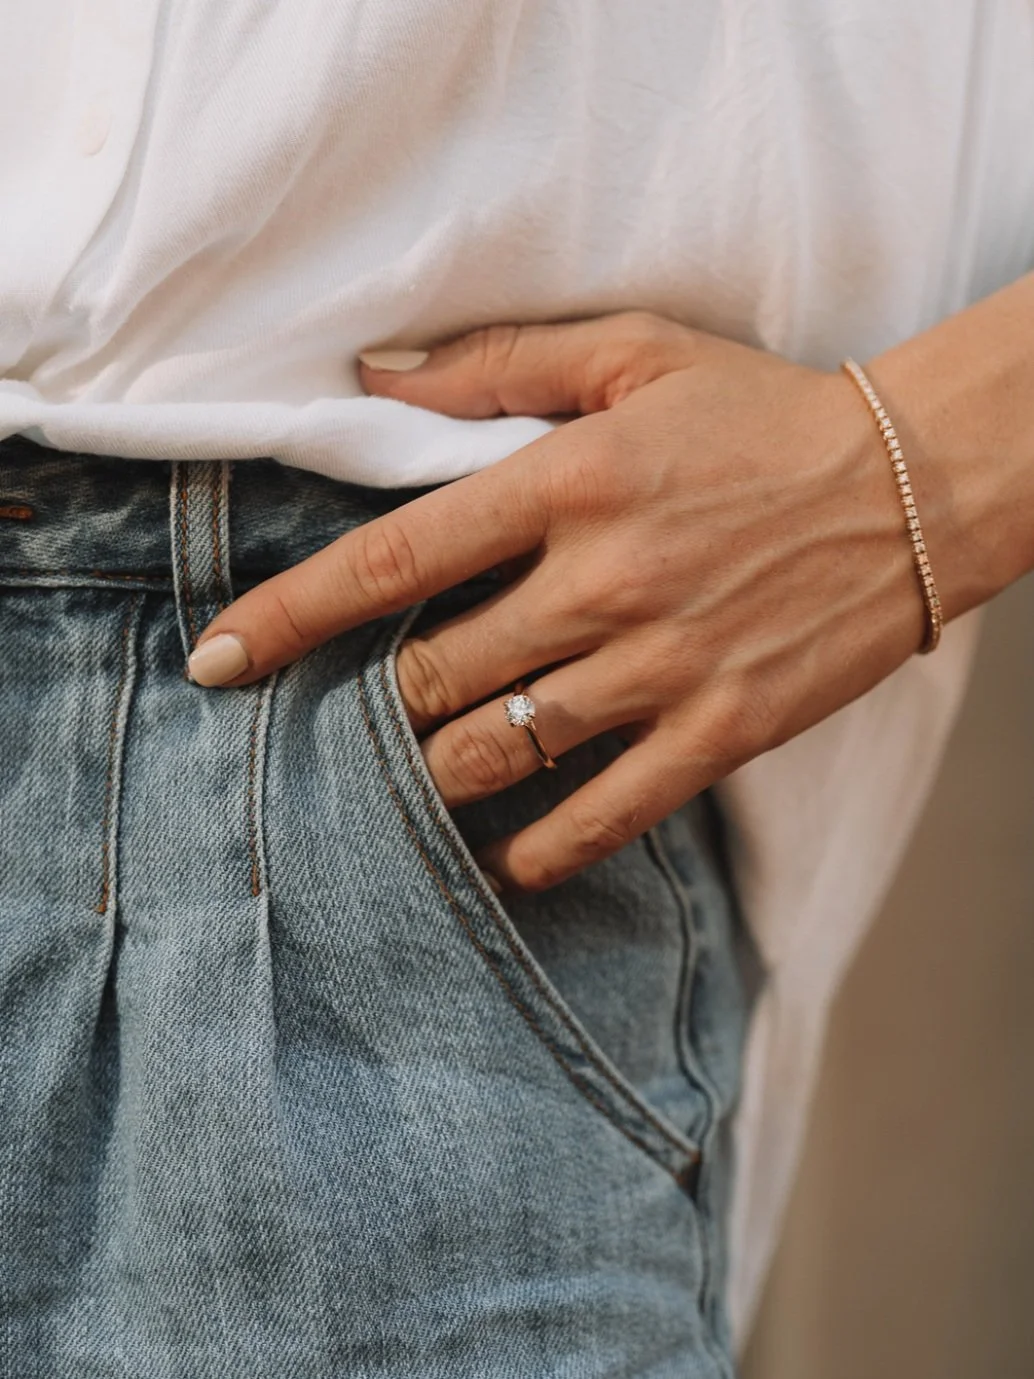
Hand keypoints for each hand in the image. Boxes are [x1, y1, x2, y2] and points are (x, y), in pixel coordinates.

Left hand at [189, 312, 925, 890]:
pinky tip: (505, 856)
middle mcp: (603, 580)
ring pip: (500, 751)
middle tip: (357, 711)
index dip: (288, 615)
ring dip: (436, 773)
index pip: (392, 558)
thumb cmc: (761, 414)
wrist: (911, 485)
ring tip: (417, 772)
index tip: (218, 660)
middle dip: (375, 702)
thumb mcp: (633, 354)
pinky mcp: (722, 729)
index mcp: (567, 482)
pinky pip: (607, 813)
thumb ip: (494, 364)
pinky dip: (541, 847)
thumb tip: (373, 379)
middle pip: (433, 674)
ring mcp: (663, 665)